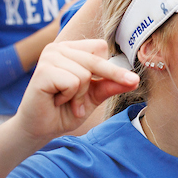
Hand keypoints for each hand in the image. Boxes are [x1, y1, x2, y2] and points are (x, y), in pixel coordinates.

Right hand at [11, 40, 137, 143]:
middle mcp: (58, 48)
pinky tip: (55, 100)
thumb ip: (112, 85)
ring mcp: (49, 57)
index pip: (101, 48)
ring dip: (79, 95)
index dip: (108, 69)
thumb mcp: (94, 97)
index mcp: (71, 49)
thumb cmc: (66, 110)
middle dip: (96, 85)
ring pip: (86, 74)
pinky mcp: (42, 70)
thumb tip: (135, 80)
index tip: (97, 85)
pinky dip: (69, 97)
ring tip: (64, 100)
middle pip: (97, 60)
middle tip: (83, 105)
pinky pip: (73, 83)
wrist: (41, 129)